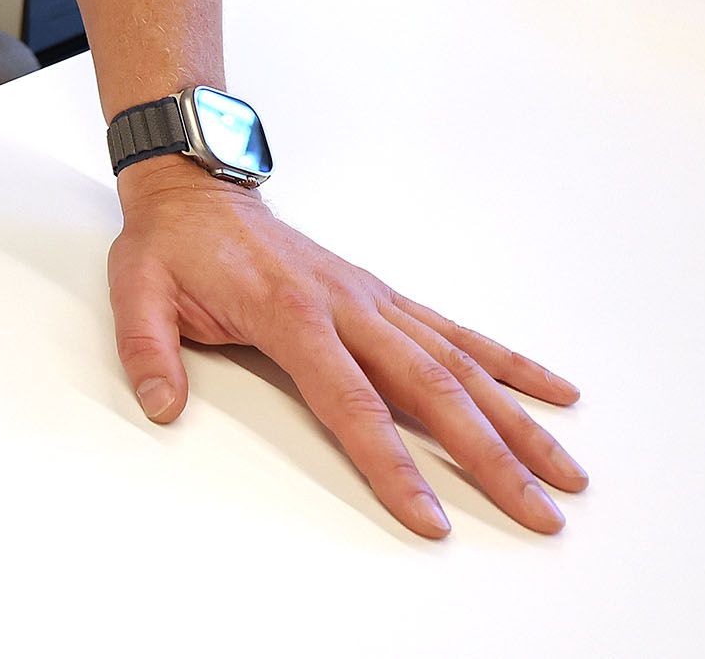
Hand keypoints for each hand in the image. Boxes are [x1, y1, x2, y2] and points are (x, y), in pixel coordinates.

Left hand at [107, 159, 584, 537]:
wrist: (197, 186)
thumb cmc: (172, 244)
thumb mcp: (137, 290)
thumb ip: (149, 352)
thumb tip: (162, 408)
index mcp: (290, 312)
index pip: (352, 402)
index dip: (393, 464)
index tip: (433, 518)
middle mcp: (347, 307)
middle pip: (432, 391)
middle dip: (490, 458)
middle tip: (540, 514)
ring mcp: (373, 301)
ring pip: (460, 366)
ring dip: (517, 422)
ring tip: (567, 474)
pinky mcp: (384, 297)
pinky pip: (457, 332)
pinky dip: (509, 364)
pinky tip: (557, 392)